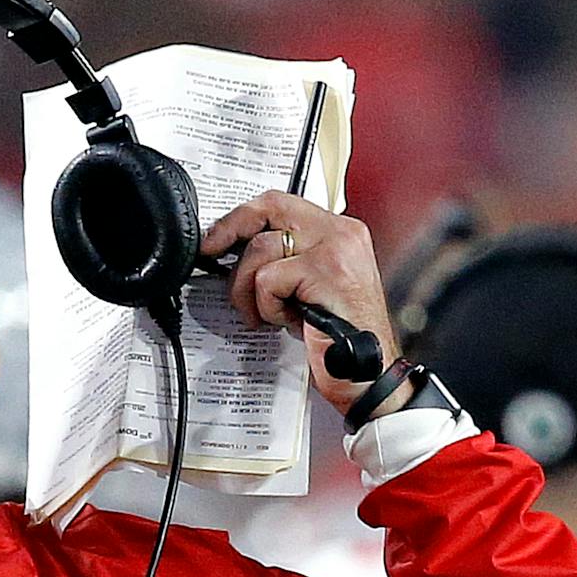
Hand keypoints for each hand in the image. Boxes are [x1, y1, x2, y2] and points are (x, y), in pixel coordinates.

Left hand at [200, 191, 409, 415]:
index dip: (242, 216)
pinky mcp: (326, 270)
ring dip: (248, 288)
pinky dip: (267, 306)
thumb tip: (235, 251)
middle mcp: (341, 233)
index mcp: (338, 233)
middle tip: (211, 253)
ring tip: (266, 313)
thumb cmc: (337, 339)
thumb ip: (284, 262)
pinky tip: (288, 321)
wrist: (365, 373)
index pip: (281, 203)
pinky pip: (268, 279)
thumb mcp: (307, 291)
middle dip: (230, 230)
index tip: (216, 237)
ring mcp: (336, 248)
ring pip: (261, 248)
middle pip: (270, 208)